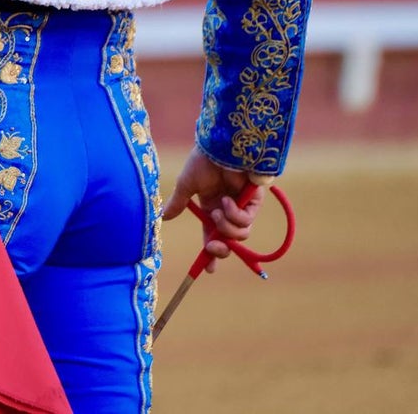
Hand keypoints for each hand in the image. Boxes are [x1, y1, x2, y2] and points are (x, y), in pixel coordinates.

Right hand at [162, 146, 263, 273]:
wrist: (220, 147)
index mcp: (211, 208)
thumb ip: (178, 204)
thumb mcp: (186, 186)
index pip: (213, 236)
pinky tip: (228, 200)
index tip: (209, 270)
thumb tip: (163, 218)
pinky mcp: (254, 201)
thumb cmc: (202, 161)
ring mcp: (242, 206)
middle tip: (213, 246)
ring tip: (219, 209)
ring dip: (226, 226)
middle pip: (229, 241)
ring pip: (239, 234)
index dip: (212, 253)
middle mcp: (227, 210)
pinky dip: (234, 215)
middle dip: (221, 248)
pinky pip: (246, 221)